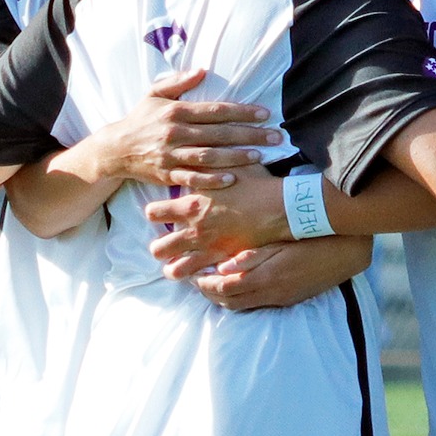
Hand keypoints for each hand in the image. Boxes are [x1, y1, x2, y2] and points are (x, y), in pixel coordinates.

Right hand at [90, 69, 279, 189]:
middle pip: (218, 133)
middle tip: (275, 136)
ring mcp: (170, 155)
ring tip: (259, 156)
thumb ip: (179, 81)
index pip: (215, 110)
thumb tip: (202, 70)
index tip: (265, 113)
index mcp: (176, 111)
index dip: (242, 112)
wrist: (115, 149)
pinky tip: (231, 179)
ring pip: (209, 156)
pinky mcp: (166, 174)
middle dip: (249, 134)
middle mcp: (174, 132)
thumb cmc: (140, 119)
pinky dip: (211, 180)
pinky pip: (192, 178)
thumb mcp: (154, 94)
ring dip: (235, 157)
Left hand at [147, 165, 286, 277]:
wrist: (282, 207)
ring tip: (178, 262)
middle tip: (168, 241)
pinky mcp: (225, 261)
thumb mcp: (228, 167)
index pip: (153, 213)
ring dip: (174, 266)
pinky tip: (201, 270)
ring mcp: (209, 248)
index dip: (155, 213)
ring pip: (175, 269)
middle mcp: (195, 230)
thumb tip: (191, 160)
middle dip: (160, 247)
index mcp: (192, 205)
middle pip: (158, 248)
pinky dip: (197, 275)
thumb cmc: (256, 184)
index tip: (161, 213)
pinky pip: (200, 276)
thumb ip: (205, 166)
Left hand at [192, 236, 373, 310]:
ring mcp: (281, 299)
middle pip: (229, 302)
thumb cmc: (311, 239)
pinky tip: (236, 285)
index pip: (225, 288)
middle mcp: (272, 294)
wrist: (345, 253)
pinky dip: (239, 298)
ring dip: (223, 298)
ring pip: (241, 306)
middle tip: (196, 280)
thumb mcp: (279, 243)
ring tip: (211, 283)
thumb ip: (251, 256)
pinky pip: (256, 304)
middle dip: (208, 293)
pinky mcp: (288, 300)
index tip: (192, 273)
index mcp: (267, 278)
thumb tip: (222, 266)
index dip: (204, 283)